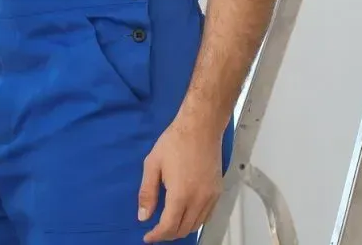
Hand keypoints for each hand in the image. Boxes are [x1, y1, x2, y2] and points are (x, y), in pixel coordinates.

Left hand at [138, 117, 224, 242]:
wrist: (200, 128)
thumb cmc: (174, 143)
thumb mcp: (152, 165)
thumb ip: (147, 193)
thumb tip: (143, 216)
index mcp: (181, 194)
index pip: (169, 226)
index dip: (157, 235)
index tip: (147, 238)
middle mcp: (199, 200)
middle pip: (184, 229)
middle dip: (168, 235)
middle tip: (155, 232)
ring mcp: (211, 197)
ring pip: (196, 225)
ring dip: (181, 229)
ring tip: (167, 225)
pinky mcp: (218, 192)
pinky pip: (206, 215)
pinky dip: (194, 221)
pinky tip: (184, 215)